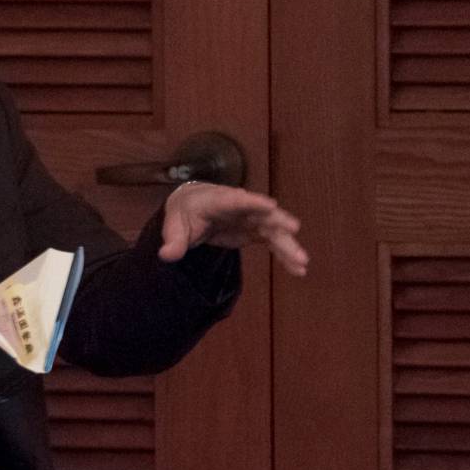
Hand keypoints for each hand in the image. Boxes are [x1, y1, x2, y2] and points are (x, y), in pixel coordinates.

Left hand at [161, 182, 309, 275]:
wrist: (194, 206)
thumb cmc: (185, 212)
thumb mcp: (174, 224)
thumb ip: (173, 239)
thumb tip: (167, 255)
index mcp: (218, 200)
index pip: (235, 200)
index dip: (251, 202)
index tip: (269, 206)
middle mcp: (241, 207)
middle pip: (262, 214)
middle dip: (278, 222)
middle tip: (294, 231)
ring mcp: (252, 218)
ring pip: (274, 230)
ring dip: (288, 245)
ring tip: (302, 263)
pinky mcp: (256, 231)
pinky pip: (274, 242)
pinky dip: (285, 254)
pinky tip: (298, 269)